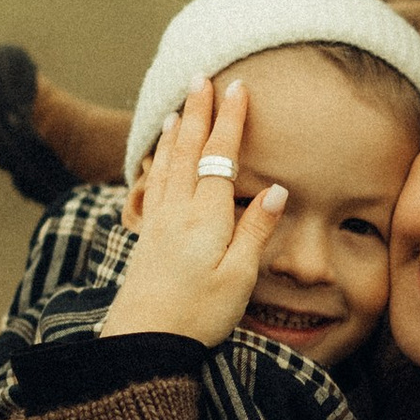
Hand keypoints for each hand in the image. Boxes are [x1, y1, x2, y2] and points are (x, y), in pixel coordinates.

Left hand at [105, 75, 288, 345]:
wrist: (142, 343)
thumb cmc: (198, 315)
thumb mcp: (240, 277)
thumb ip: (256, 230)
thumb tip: (276, 188)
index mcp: (206, 216)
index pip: (220, 155)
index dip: (230, 120)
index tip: (238, 87)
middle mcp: (178, 211)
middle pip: (188, 149)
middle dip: (197, 111)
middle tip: (201, 76)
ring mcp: (158, 222)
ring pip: (166, 164)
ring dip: (175, 132)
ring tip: (178, 107)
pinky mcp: (147, 238)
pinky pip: (153, 185)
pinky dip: (157, 161)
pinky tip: (156, 158)